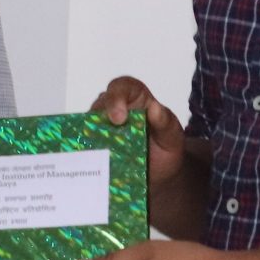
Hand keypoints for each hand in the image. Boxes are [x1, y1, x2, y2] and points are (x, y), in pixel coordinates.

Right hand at [90, 75, 185, 189]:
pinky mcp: (96, 145)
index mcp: (135, 97)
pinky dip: (88, 154)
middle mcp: (115, 108)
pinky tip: (93, 165)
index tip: (118, 118)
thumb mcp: (172, 135)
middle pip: (100, 105)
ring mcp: (103, 126)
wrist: (162, 172)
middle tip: (104, 139)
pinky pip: (87, 146)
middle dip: (100, 119)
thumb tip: (154, 108)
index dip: (116, 98)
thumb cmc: (166, 146)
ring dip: (92, 138)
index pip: (122, 87)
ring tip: (98, 155)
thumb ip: (165, 122)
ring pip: (89, 125)